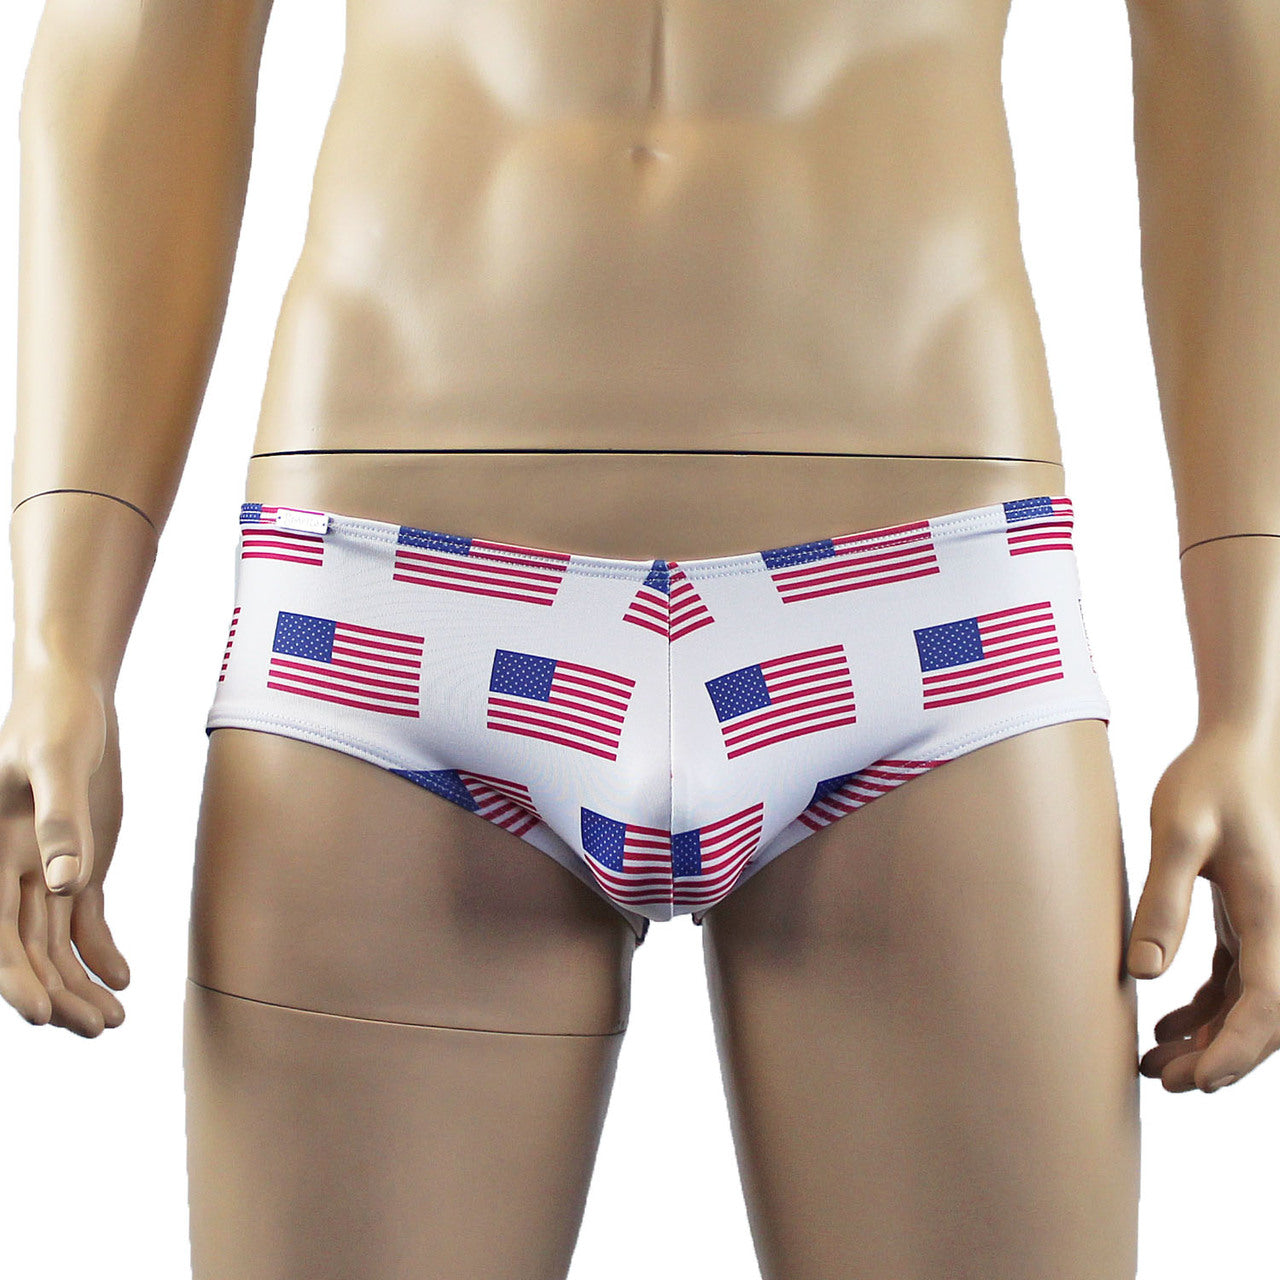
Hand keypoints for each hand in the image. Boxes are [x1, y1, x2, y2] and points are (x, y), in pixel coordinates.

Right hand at [0, 661, 129, 1035]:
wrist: (73, 695)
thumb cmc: (54, 717)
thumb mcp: (56, 759)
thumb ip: (58, 819)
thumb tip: (63, 881)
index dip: (12, 976)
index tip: (39, 1015)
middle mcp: (13, 870)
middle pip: (29, 949)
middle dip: (57, 994)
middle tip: (99, 1029)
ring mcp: (47, 869)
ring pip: (57, 943)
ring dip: (81, 984)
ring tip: (115, 1021)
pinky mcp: (80, 862)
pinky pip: (85, 918)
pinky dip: (101, 951)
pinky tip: (123, 979)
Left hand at [1127, 723, 1279, 1091]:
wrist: (1236, 747)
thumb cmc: (1208, 783)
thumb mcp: (1178, 834)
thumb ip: (1164, 900)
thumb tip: (1144, 971)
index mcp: (1272, 915)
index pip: (1266, 1007)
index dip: (1235, 1052)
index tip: (1198, 1081)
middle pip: (1262, 1019)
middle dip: (1218, 1058)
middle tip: (1163, 1080)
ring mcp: (1266, 925)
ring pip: (1248, 1004)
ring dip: (1208, 1039)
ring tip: (1154, 1064)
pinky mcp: (1248, 917)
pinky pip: (1237, 980)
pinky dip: (1206, 1009)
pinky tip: (1166, 1023)